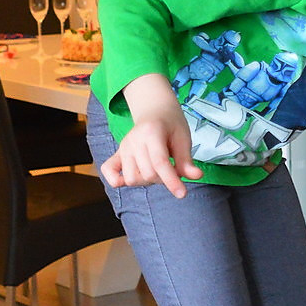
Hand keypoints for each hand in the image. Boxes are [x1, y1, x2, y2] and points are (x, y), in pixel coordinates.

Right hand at [101, 73, 202, 196]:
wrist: (155, 112)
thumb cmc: (171, 125)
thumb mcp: (183, 138)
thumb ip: (186, 160)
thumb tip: (197, 176)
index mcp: (151, 132)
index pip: (160, 162)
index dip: (171, 181)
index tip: (182, 194)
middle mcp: (133, 140)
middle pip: (148, 174)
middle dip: (163, 178)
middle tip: (171, 168)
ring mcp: (123, 147)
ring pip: (132, 178)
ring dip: (146, 181)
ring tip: (156, 170)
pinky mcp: (117, 154)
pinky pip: (108, 171)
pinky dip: (116, 180)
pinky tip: (129, 180)